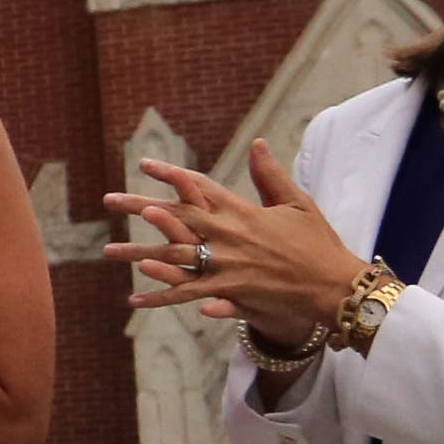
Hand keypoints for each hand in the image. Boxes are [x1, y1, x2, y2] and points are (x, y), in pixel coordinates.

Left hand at [103, 139, 365, 347]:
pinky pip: (187, 294)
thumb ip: (270, 175)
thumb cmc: (318, 243)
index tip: (144, 164)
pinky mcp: (230, 290)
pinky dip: (161, 296)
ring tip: (109, 251)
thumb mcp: (296, 202)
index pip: (199, 185)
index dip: (171, 174)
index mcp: (242, 210)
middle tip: (109, 200)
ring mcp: (227, 263)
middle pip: (175, 216)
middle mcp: (229, 234)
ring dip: (139, 254)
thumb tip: (258, 143)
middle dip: (138, 207)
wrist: (335, 284)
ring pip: (173, 256)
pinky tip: (134, 299)